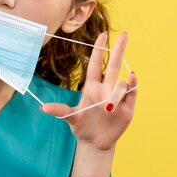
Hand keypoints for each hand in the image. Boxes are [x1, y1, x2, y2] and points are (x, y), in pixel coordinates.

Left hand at [41, 32, 137, 151]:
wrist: (95, 143)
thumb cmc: (82, 127)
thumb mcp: (71, 118)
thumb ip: (60, 111)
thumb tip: (43, 108)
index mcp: (92, 87)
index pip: (96, 64)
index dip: (99, 50)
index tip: (103, 35)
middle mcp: (106, 88)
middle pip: (114, 65)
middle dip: (119, 49)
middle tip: (124, 34)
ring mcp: (118, 97)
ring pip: (121, 83)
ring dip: (116, 92)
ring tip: (108, 109)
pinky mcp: (128, 107)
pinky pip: (133, 92)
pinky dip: (133, 85)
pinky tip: (132, 77)